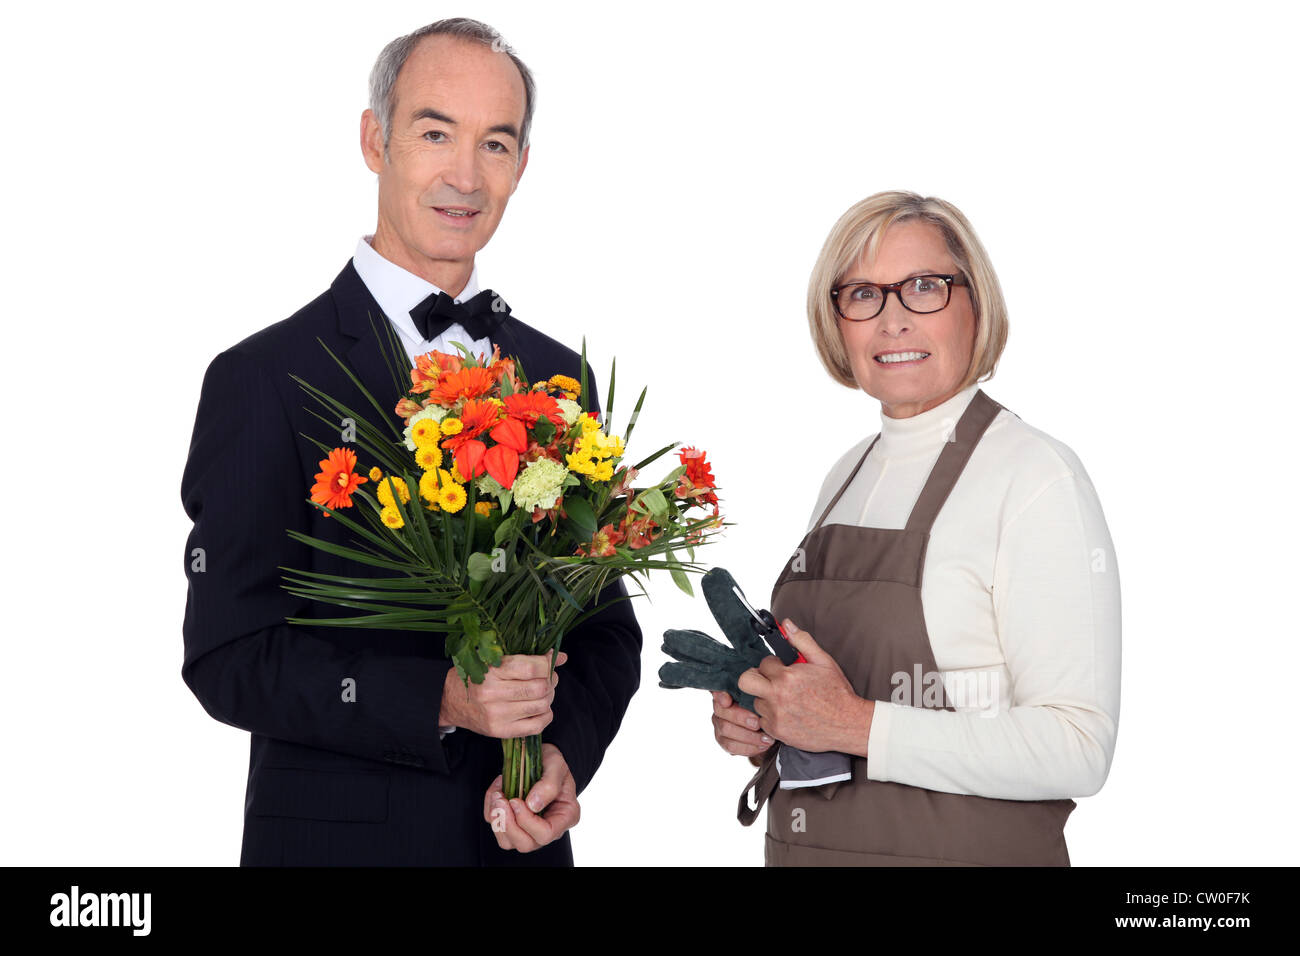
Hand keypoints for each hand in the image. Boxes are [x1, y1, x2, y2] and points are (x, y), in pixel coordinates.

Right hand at [439, 651, 566, 738]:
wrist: (450, 701)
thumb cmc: (475, 676)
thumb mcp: (494, 660)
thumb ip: (526, 657)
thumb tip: (560, 656)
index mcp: (491, 671)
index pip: (532, 667)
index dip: (547, 663)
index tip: (550, 661)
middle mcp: (493, 694)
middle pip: (540, 687)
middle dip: (551, 680)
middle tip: (548, 677)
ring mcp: (497, 715)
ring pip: (541, 705)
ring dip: (549, 697)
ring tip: (542, 692)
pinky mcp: (501, 731)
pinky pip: (537, 725)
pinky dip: (545, 715)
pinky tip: (539, 708)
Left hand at [483, 743, 580, 851]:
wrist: (541, 758)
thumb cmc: (552, 763)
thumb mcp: (556, 765)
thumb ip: (549, 785)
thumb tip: (533, 805)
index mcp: (565, 816)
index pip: (545, 834)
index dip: (527, 821)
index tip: (516, 801)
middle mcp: (547, 828)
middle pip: (525, 844)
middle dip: (508, 824)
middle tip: (502, 800)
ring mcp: (528, 829)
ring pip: (507, 842)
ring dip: (497, 820)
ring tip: (498, 795)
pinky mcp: (512, 824)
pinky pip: (496, 826)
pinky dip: (491, 809)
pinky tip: (498, 791)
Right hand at [711, 690, 773, 762]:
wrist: (770, 730)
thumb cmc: (767, 709)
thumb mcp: (766, 698)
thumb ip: (759, 690)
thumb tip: (757, 679)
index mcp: (728, 693)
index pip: (718, 691)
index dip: (721, 696)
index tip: (728, 701)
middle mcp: (720, 708)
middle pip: (721, 711)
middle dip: (740, 717)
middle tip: (758, 723)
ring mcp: (720, 724)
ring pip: (726, 730)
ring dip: (748, 736)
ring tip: (767, 738)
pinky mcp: (724, 741)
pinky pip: (731, 746)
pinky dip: (748, 747)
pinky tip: (762, 746)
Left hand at [736, 619, 873, 755]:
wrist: (848, 724)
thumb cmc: (837, 693)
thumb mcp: (823, 662)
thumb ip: (802, 641)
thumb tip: (786, 625)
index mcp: (787, 677)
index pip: (764, 663)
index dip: (773, 664)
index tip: (782, 668)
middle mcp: (777, 697)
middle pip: (746, 681)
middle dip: (755, 677)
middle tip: (768, 680)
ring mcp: (775, 716)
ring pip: (755, 702)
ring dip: (766, 698)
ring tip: (785, 699)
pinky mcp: (777, 732)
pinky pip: (762, 720)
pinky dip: (771, 716)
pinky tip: (787, 713)